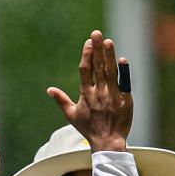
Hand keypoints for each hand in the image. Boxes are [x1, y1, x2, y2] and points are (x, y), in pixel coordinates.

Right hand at [48, 30, 131, 152]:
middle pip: (98, 67)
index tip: (88, 42)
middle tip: (96, 33)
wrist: (108, 142)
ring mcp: (112, 96)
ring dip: (109, 56)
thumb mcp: (72, 116)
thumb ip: (61, 100)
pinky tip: (122, 60)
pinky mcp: (125, 100)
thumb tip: (49, 90)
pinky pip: (125, 83)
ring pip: (111, 72)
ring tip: (108, 41)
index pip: (85, 70)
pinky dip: (124, 72)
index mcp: (86, 95)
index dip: (87, 55)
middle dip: (97, 49)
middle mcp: (99, 93)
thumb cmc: (89, 129)